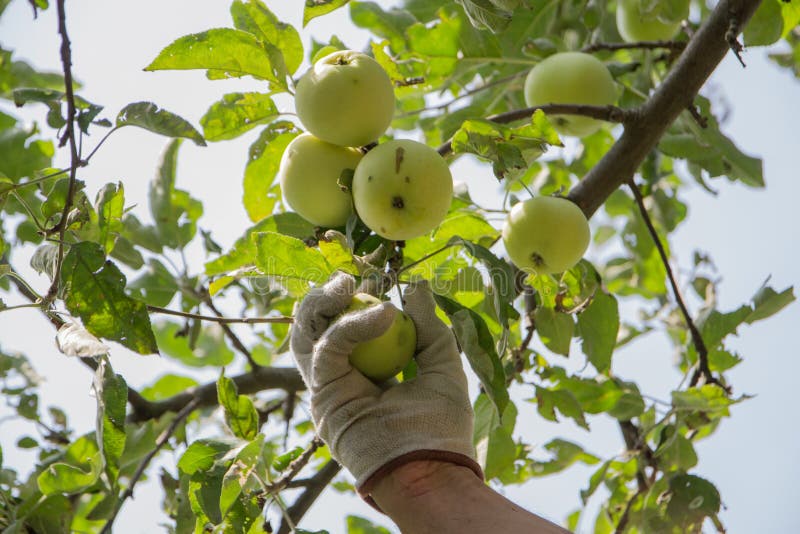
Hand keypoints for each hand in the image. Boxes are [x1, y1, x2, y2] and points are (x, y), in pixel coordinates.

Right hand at [290, 273, 481, 500]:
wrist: (430, 469)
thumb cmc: (441, 426)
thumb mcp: (442, 366)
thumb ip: (429, 328)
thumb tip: (416, 286)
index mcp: (366, 373)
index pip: (344, 328)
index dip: (351, 301)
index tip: (372, 279)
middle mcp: (341, 379)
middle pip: (315, 329)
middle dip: (325, 299)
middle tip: (347, 278)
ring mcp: (328, 388)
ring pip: (305, 336)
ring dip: (321, 305)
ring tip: (347, 284)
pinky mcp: (324, 396)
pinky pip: (328, 350)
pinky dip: (351, 327)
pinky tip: (381, 315)